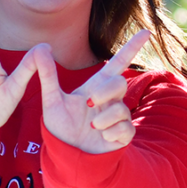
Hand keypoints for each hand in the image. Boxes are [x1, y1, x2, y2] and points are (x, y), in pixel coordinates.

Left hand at [34, 29, 151, 154]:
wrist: (65, 155)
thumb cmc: (61, 128)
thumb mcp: (51, 101)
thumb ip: (48, 75)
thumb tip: (40, 47)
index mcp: (96, 88)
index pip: (117, 64)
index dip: (131, 48)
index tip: (146, 32)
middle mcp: (110, 100)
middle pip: (120, 83)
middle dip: (106, 91)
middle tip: (89, 103)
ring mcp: (118, 118)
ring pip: (122, 108)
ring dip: (102, 118)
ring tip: (90, 126)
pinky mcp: (123, 135)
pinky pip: (125, 129)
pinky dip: (110, 132)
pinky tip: (101, 137)